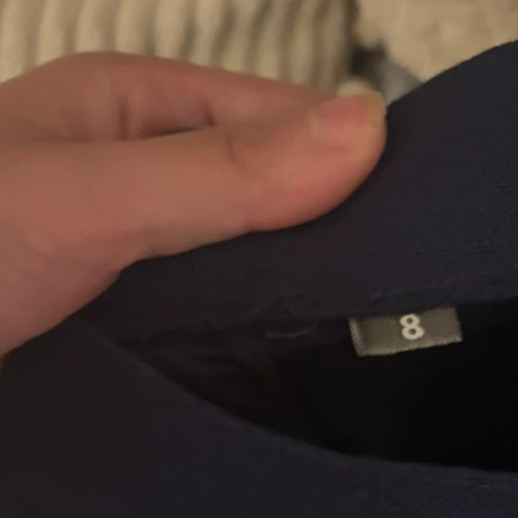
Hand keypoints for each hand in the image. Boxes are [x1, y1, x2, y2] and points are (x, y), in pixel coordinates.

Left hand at [0, 52, 385, 435]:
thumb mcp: (87, 195)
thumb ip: (223, 172)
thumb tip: (375, 128)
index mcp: (122, 112)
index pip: (271, 118)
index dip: (347, 159)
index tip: (429, 222)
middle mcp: (126, 187)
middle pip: (260, 207)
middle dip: (326, 249)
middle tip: (418, 305)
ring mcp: (117, 277)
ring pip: (234, 287)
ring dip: (287, 320)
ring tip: (382, 362)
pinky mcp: (107, 356)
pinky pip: (198, 355)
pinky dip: (243, 376)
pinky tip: (301, 405)